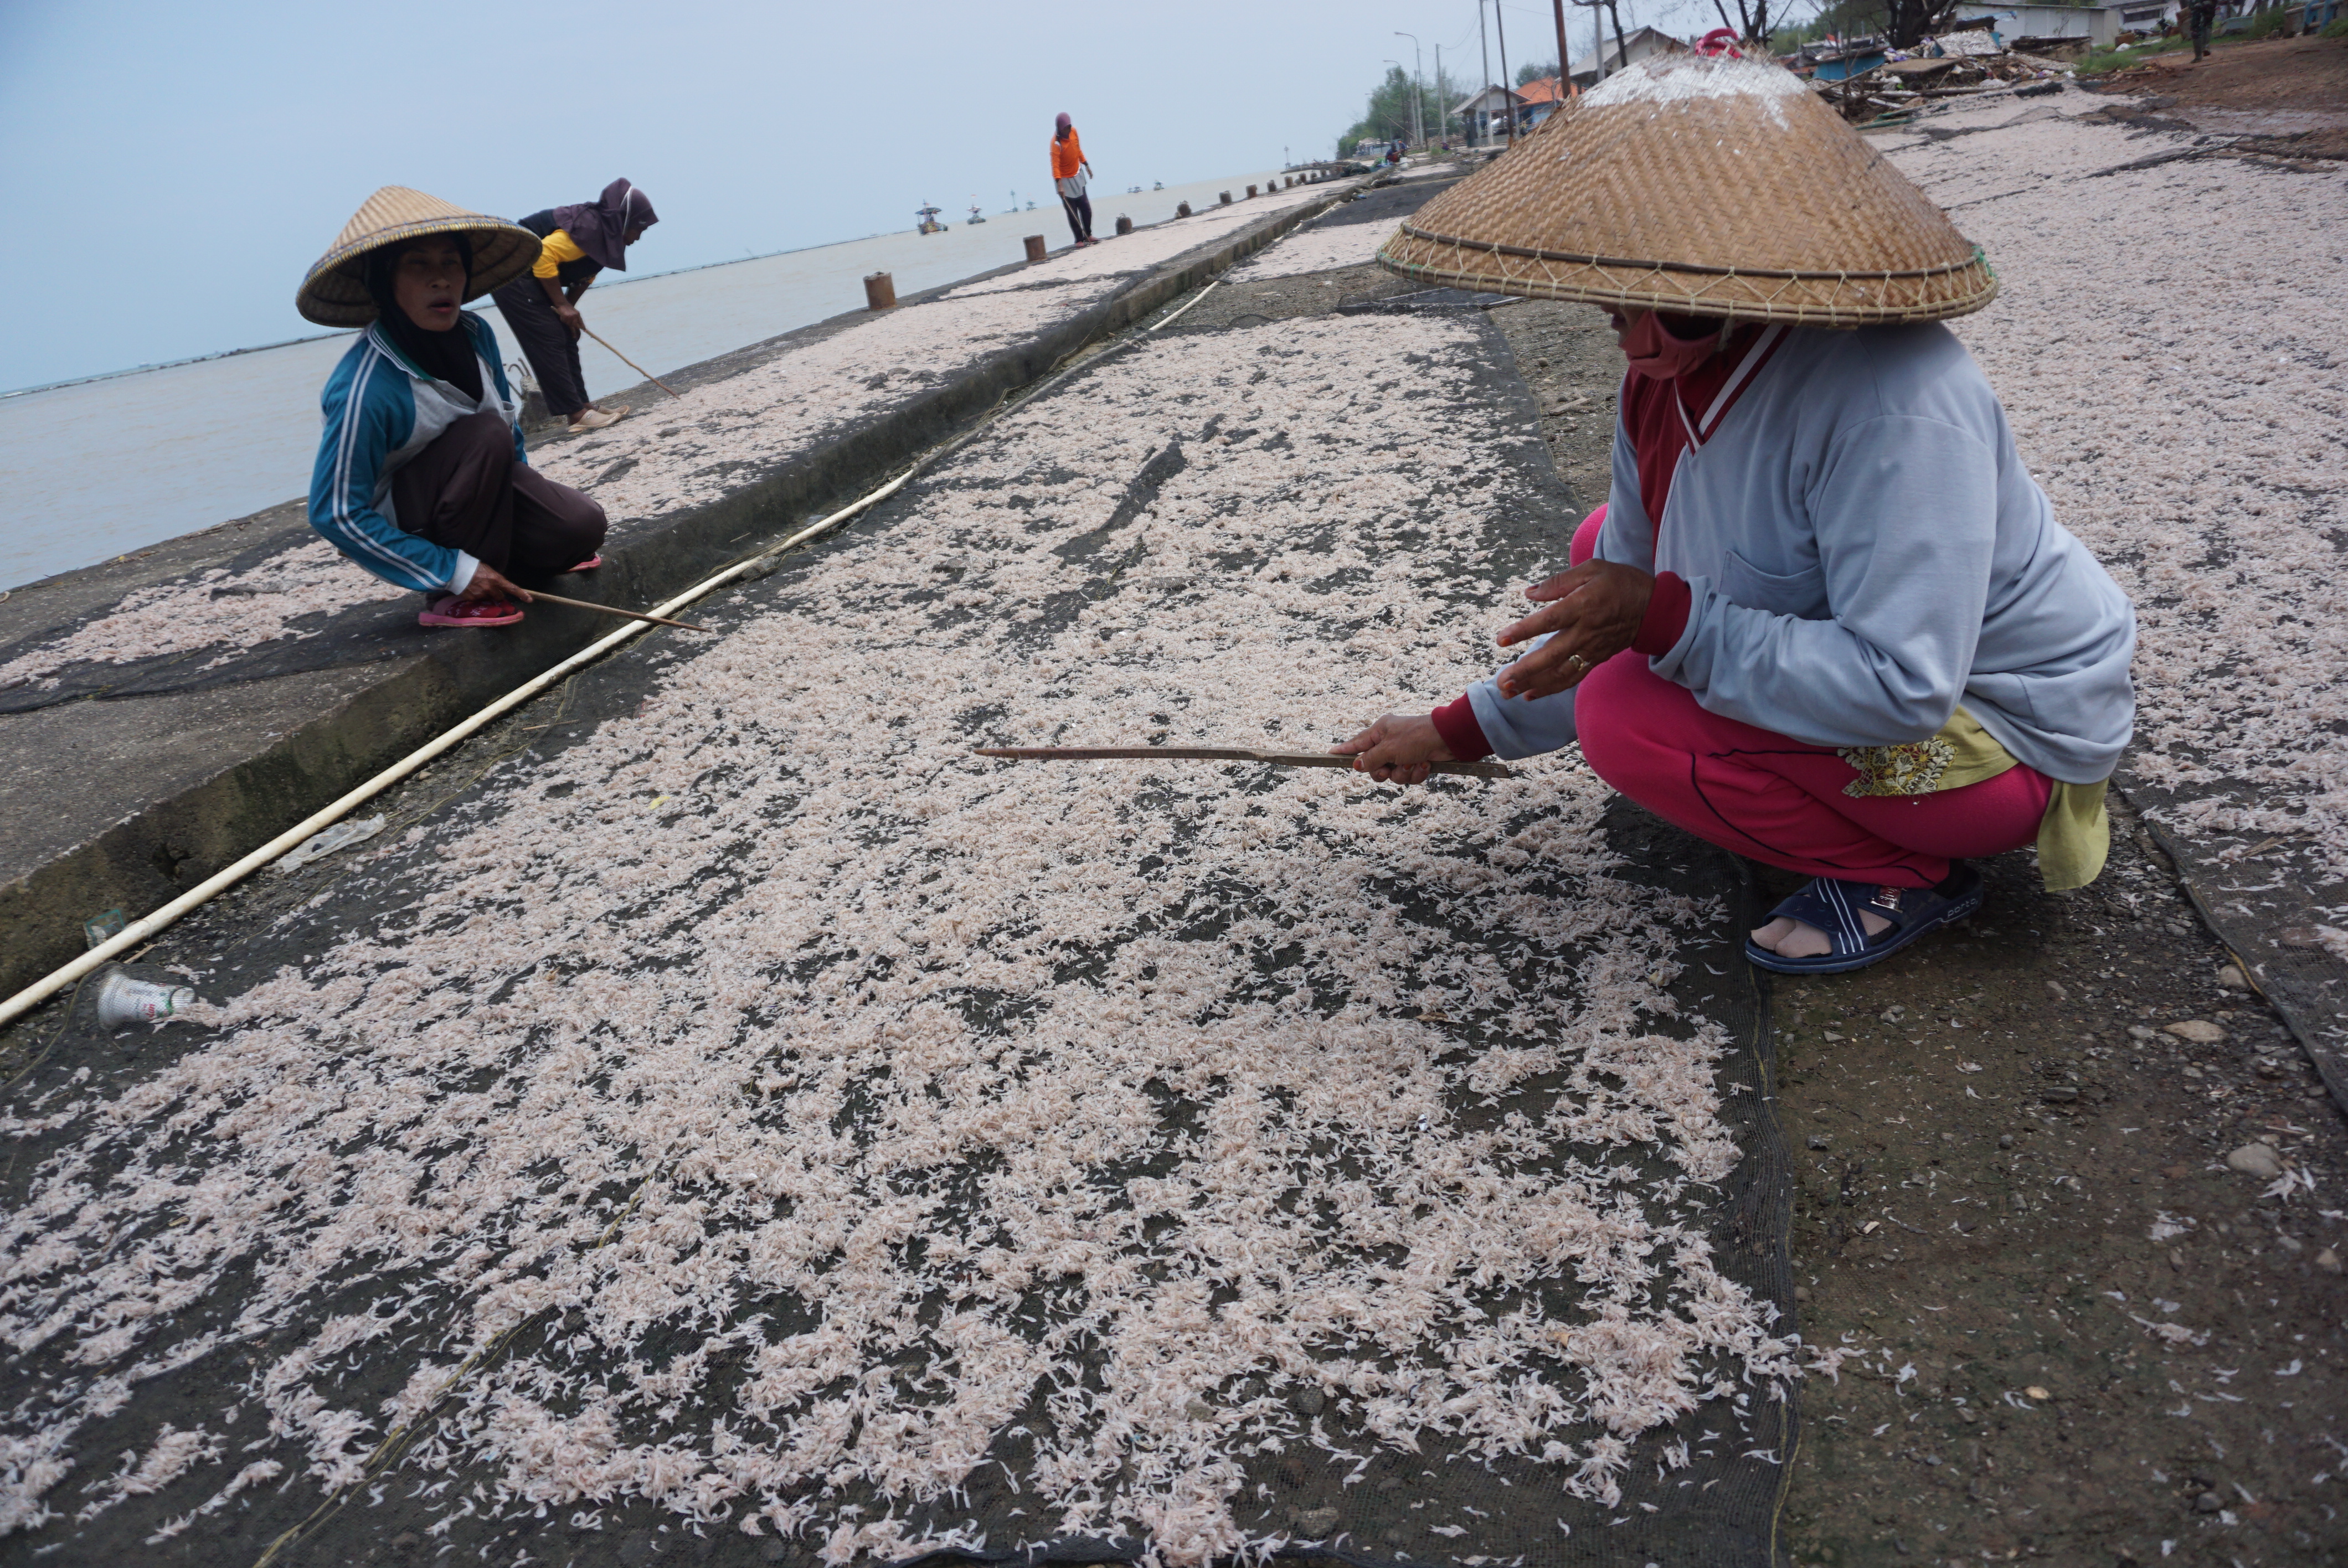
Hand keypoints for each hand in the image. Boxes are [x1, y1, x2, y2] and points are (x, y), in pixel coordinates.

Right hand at [458, 563, 531, 604]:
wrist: (454, 569)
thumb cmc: (472, 565)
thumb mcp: (487, 569)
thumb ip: (495, 579)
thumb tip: (499, 586)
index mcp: (495, 579)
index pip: (512, 588)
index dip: (522, 594)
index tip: (530, 600)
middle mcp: (490, 589)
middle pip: (500, 596)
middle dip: (497, 594)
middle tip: (490, 588)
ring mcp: (481, 595)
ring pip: (488, 599)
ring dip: (486, 595)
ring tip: (477, 586)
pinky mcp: (472, 599)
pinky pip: (478, 600)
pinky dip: (476, 596)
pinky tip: (471, 589)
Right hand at [554, 302, 583, 337]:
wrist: (562, 303)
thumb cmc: (568, 308)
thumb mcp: (575, 312)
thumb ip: (577, 318)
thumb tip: (580, 326)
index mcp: (578, 314)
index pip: (581, 323)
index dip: (583, 327)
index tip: (585, 331)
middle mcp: (575, 316)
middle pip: (576, 326)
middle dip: (574, 332)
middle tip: (574, 337)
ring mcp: (570, 317)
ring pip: (569, 325)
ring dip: (567, 323)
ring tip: (564, 318)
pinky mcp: (565, 317)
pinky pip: (564, 322)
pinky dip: (563, 320)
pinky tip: (562, 316)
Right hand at [1330, 713, 1452, 785]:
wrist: (1448, 739)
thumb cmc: (1416, 737)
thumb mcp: (1389, 749)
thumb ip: (1371, 759)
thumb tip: (1357, 765)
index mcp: (1380, 731)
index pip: (1357, 743)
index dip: (1344, 750)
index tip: (1329, 754)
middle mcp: (1390, 742)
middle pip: (1375, 766)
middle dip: (1383, 772)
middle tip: (1388, 769)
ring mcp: (1404, 753)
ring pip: (1393, 775)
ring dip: (1403, 773)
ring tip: (1413, 763)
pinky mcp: (1417, 761)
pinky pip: (1409, 776)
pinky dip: (1416, 773)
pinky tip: (1425, 765)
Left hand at [1491, 559, 1653, 700]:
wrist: (1653, 607)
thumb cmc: (1619, 582)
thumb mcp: (1592, 568)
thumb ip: (1559, 581)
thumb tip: (1529, 593)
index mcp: (1583, 605)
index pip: (1549, 621)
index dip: (1524, 631)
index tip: (1501, 639)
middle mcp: (1586, 631)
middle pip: (1552, 655)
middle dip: (1525, 671)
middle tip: (1501, 683)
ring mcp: (1592, 649)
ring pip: (1560, 672)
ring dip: (1533, 685)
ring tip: (1507, 692)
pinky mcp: (1596, 659)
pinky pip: (1572, 678)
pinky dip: (1551, 689)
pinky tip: (1530, 694)